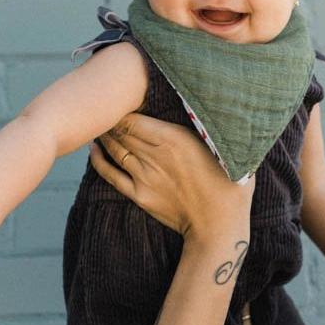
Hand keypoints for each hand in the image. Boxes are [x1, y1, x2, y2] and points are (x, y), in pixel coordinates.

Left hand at [90, 113, 253, 240]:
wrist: (219, 225)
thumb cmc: (229, 183)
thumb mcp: (222, 147)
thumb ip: (207, 126)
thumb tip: (205, 107)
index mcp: (173, 139)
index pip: (133, 118)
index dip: (122, 107)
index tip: (121, 99)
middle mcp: (153, 155)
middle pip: (121, 131)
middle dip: (110, 118)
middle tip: (104, 106)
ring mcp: (143, 176)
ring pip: (114, 149)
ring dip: (104, 135)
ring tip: (99, 123)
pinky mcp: (139, 195)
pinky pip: (111, 174)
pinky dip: (99, 160)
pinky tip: (94, 149)